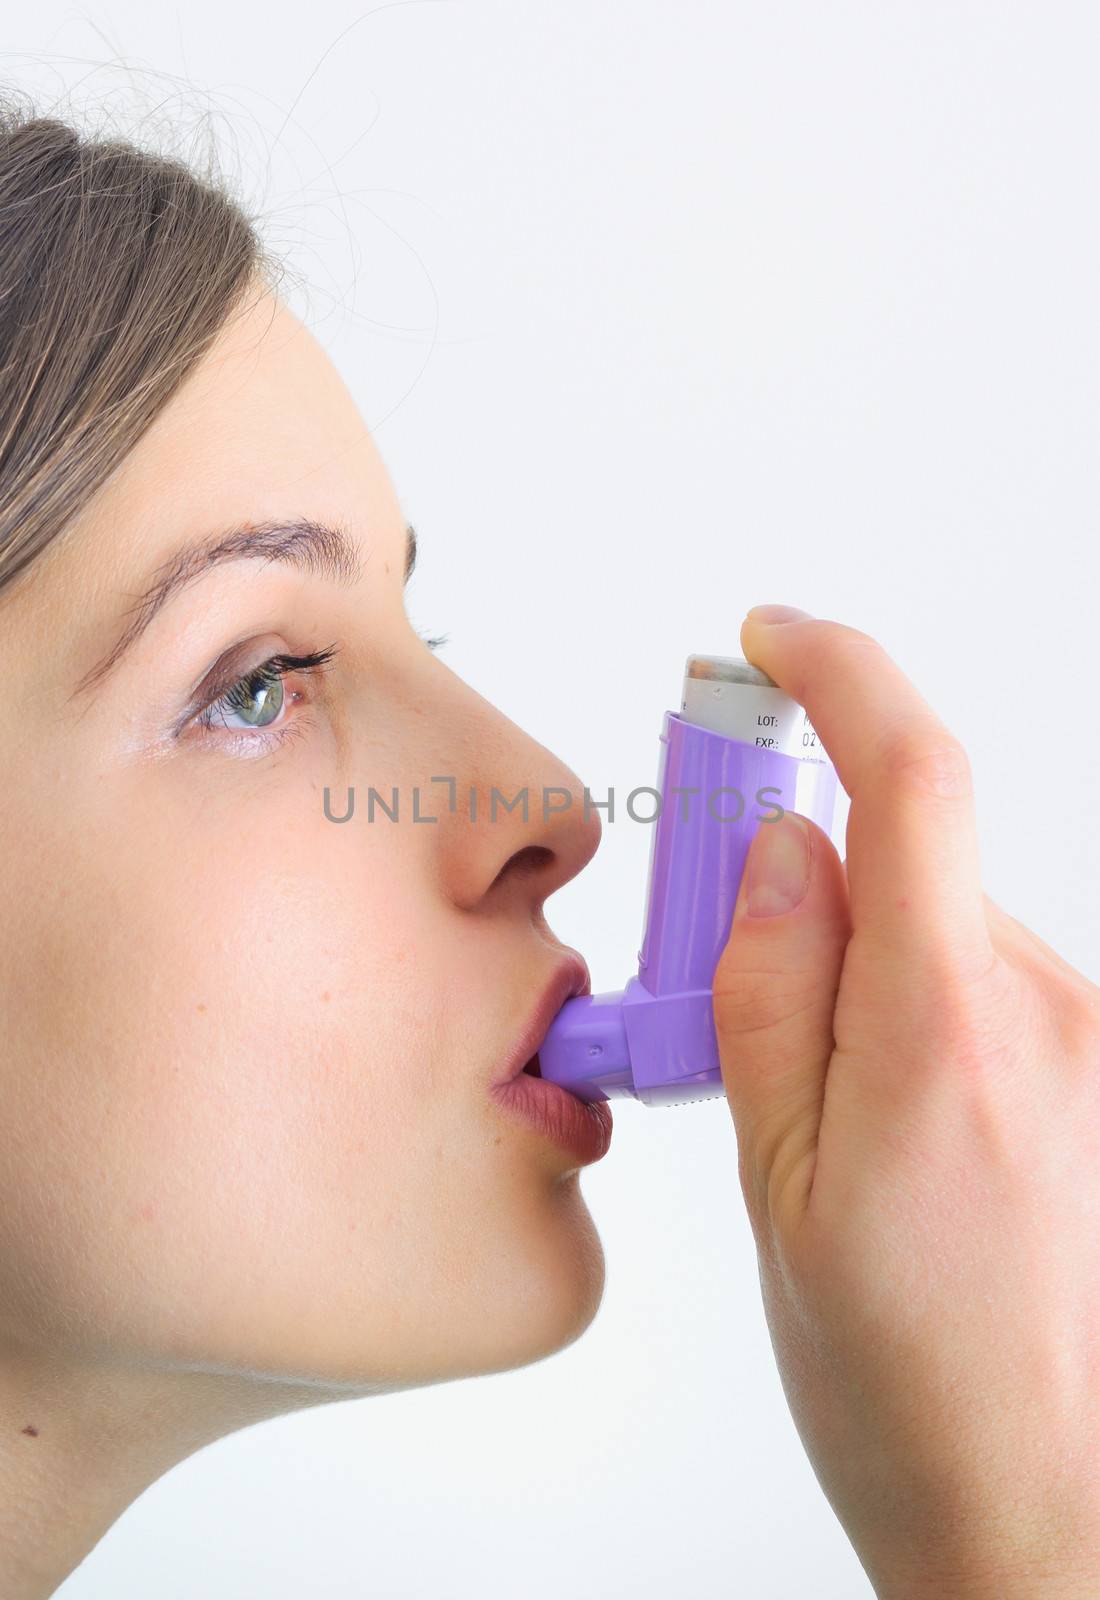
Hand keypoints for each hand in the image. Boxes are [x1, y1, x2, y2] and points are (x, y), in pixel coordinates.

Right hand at [714, 606, 1099, 1598]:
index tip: (773, 638)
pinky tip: (871, 1124)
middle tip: (711, 972)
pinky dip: (898, 1008)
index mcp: (949, 1031)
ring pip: (927, 927)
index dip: (840, 674)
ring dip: (848, 965)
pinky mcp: (1088, 1070)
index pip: (912, 776)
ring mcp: (1080, 1043)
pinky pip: (969, 982)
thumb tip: (777, 852)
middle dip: (794, 879)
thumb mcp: (778, 1187)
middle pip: (898, 857)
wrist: (1041, 1503)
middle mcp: (1043, 1013)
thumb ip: (768, 992)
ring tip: (803, 1106)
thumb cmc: (904, 1379)